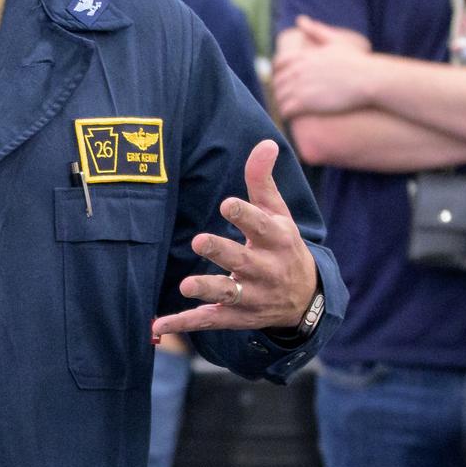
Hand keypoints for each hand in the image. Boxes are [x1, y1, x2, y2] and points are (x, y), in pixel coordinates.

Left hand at [152, 139, 318, 336]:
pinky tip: (159, 324)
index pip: (261, 225)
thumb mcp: (279, 214)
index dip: (244, 215)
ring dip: (206, 289)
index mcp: (277, 240)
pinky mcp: (235, 316)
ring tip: (186, 285)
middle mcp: (265, 269)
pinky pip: (209, 320)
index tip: (227, 204)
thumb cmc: (283, 246)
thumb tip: (266, 142)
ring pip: (226, 294)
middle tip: (199, 241)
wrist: (305, 299)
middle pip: (242, 261)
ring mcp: (250, 296)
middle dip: (222, 252)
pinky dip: (184, 323)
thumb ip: (263, 181)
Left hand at [272, 18, 378, 120]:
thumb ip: (316, 30)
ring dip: (281, 102)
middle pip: (277, 82)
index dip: (278, 72)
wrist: (368, 79)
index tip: (284, 79)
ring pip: (278, 97)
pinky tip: (291, 116)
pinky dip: (285, 113)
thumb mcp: (336, 41)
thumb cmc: (357, 61)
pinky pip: (285, 110)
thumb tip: (300, 19)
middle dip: (279, 89)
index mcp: (303, 56)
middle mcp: (298, 70)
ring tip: (288, 107)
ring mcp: (300, 87)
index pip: (278, 63)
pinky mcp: (305, 103)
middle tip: (286, 97)